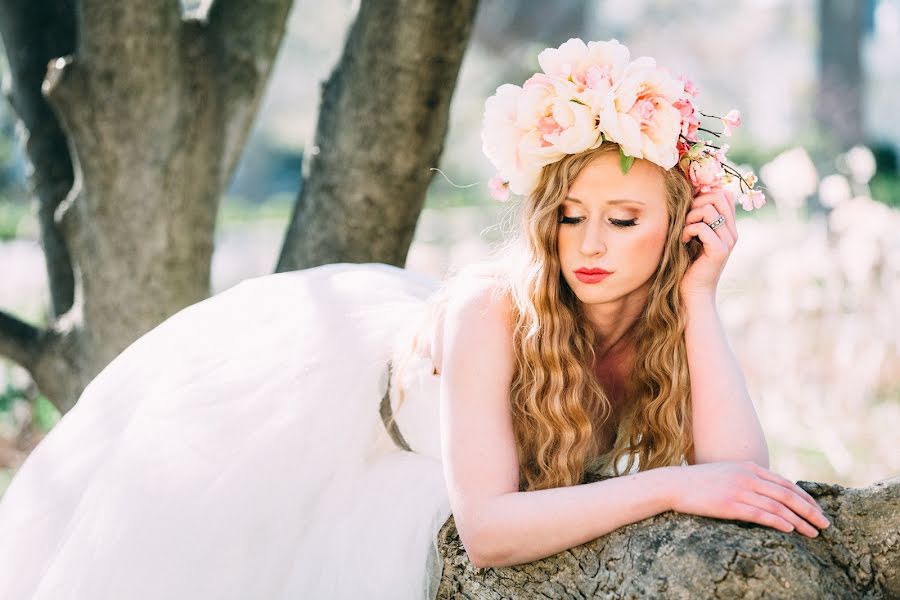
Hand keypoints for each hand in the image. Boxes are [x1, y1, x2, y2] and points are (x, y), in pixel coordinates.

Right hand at [667, 461, 830, 537]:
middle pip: (787, 494)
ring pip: (778, 506)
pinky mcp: (729, 504)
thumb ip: (747, 479)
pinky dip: (779, 521)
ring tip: (813, 533)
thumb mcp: (727, 473)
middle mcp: (747, 476)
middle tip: (825, 524)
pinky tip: (790, 530)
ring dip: (800, 520)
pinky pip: (761, 514)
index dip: (806, 498)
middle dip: (810, 510)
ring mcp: (739, 489)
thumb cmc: (700, 482)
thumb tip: (767, 493)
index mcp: (749, 467)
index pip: (785, 483)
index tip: (818, 510)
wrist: (674, 484)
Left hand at [679, 188, 736, 299]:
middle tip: (686, 219)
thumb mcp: (693, 235)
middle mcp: (732, 232)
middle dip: (696, 202)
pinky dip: (687, 231)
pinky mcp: (719, 250)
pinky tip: (684, 241)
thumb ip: (697, 217)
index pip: (724, 194)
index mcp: (728, 226)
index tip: (690, 208)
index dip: (705, 194)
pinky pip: (702, 227)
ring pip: (709, 210)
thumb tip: (692, 194)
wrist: (692, 291)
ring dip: (690, 217)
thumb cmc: (688, 263)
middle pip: (718, 196)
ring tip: (684, 231)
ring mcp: (728, 241)